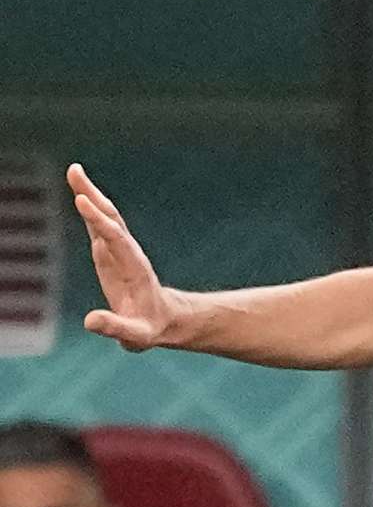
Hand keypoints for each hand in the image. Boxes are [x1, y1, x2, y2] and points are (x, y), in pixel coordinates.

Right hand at [66, 164, 175, 350]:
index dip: (98, 221)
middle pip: (110, 219)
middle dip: (93, 196)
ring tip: (74, 171)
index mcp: (134, 268)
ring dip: (90, 195)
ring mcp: (120, 252)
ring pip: (105, 218)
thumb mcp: (135, 335)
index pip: (115, 239)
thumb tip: (90, 321)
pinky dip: (88, 210)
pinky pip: (98, 227)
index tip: (82, 202)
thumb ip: (115, 328)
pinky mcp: (111, 255)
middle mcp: (128, 254)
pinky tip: (80, 194)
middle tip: (75, 170)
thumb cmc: (149, 330)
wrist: (164, 322)